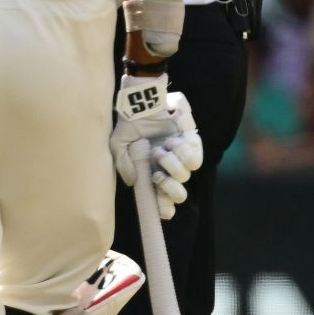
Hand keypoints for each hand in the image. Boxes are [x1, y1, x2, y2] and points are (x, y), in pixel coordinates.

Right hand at [109, 73, 203, 218]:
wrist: (143, 101)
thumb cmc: (129, 122)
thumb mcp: (118, 145)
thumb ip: (124, 165)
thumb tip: (133, 182)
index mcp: (151, 171)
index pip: (161, 197)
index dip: (164, 208)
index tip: (164, 213)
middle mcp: (168, 167)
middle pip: (179, 193)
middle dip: (171, 189)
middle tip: (159, 176)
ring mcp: (181, 155)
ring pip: (187, 174)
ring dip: (173, 165)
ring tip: (162, 150)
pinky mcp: (192, 142)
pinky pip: (196, 157)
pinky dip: (184, 152)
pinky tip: (173, 142)